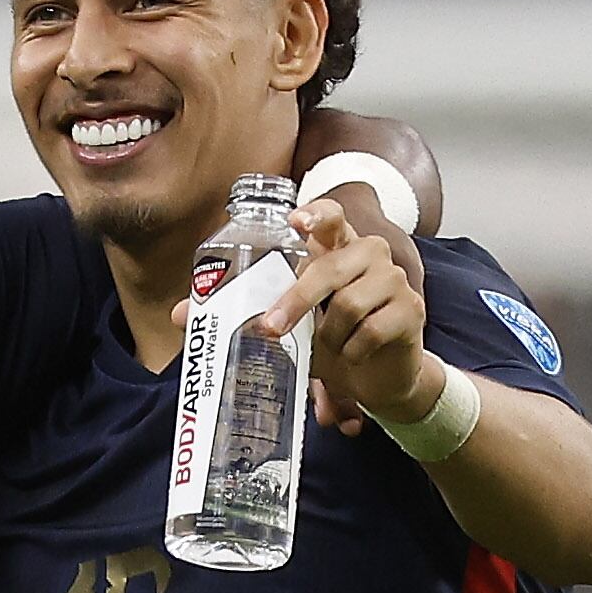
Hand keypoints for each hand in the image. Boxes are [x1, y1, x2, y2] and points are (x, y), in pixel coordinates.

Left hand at [253, 196, 439, 432]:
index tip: (295, 221)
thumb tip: (180, 314)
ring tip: (329, 346)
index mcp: (337, 249)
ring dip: (328, 335)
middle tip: (270, 327)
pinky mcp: (411, 311)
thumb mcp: (286, 326)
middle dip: (296, 300)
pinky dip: (352, 350)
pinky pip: (370, 330)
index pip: (332, 217)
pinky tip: (353, 354)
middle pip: (329, 266)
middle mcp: (369, 255)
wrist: (378, 378)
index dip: (317, 214)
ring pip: (348, 302)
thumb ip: (241, 313)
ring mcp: (393, 281)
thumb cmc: (330, 341)